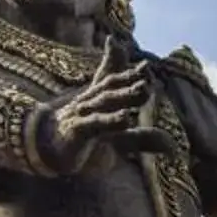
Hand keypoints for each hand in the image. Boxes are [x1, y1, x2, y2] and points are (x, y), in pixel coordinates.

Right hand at [37, 39, 169, 172]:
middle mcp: (91, 103)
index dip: (128, 73)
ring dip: (125, 95)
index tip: (145, 66)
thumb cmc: (84, 143)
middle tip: (146, 71)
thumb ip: (142, 139)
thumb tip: (171, 143)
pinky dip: (110, 120)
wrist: (45, 150)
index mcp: (100, 101)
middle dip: (129, 78)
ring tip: (144, 90)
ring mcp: (82, 115)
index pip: (114, 82)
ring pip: (106, 102)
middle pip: (111, 87)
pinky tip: (127, 118)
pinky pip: (95, 124)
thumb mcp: (117, 142)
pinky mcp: (76, 131)